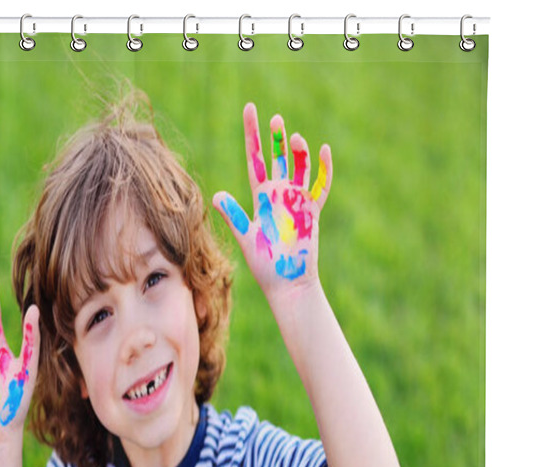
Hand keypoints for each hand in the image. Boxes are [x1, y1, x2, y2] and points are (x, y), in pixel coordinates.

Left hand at [214, 102, 332, 301]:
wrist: (287, 283)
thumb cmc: (265, 265)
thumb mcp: (246, 238)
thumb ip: (233, 215)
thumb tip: (216, 196)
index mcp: (260, 197)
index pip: (255, 159)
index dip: (252, 135)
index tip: (250, 109)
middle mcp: (278, 194)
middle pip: (277, 158)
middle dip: (275, 138)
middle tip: (273, 119)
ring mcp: (296, 201)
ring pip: (299, 167)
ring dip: (298, 152)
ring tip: (295, 138)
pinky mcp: (312, 211)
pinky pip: (320, 185)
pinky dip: (323, 169)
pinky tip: (322, 150)